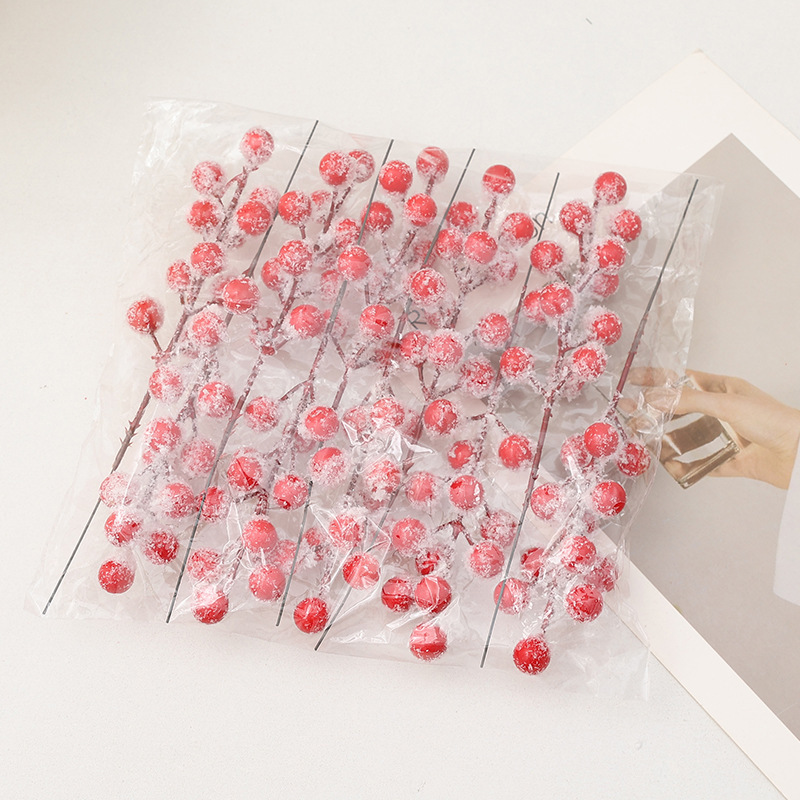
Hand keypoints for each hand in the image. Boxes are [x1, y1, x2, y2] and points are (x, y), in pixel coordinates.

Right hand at [630, 368, 799, 489]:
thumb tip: (652, 397)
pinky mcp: (733, 460)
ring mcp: (728, 436)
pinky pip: (704, 464)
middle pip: (682, 411)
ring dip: (669, 441)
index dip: (657, 378)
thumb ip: (687, 401)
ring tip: (647, 442)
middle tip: (631, 415)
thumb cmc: (771, 419)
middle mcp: (724, 411)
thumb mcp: (725, 404)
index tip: (633, 379)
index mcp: (723, 389)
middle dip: (656, 413)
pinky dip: (688, 468)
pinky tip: (673, 468)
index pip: (683, 380)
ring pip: (690, 439)